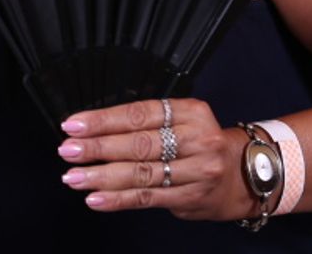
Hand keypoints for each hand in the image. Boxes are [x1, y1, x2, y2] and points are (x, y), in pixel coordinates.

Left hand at [57, 97, 250, 218]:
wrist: (243, 175)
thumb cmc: (200, 143)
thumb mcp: (183, 120)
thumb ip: (146, 122)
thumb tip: (94, 127)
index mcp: (190, 112)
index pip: (139, 114)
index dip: (104, 120)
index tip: (74, 125)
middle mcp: (197, 139)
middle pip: (139, 144)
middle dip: (98, 148)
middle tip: (68, 150)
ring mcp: (197, 171)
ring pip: (141, 173)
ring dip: (102, 176)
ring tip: (74, 176)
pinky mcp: (191, 197)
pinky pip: (147, 198)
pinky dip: (118, 199)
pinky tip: (96, 198)